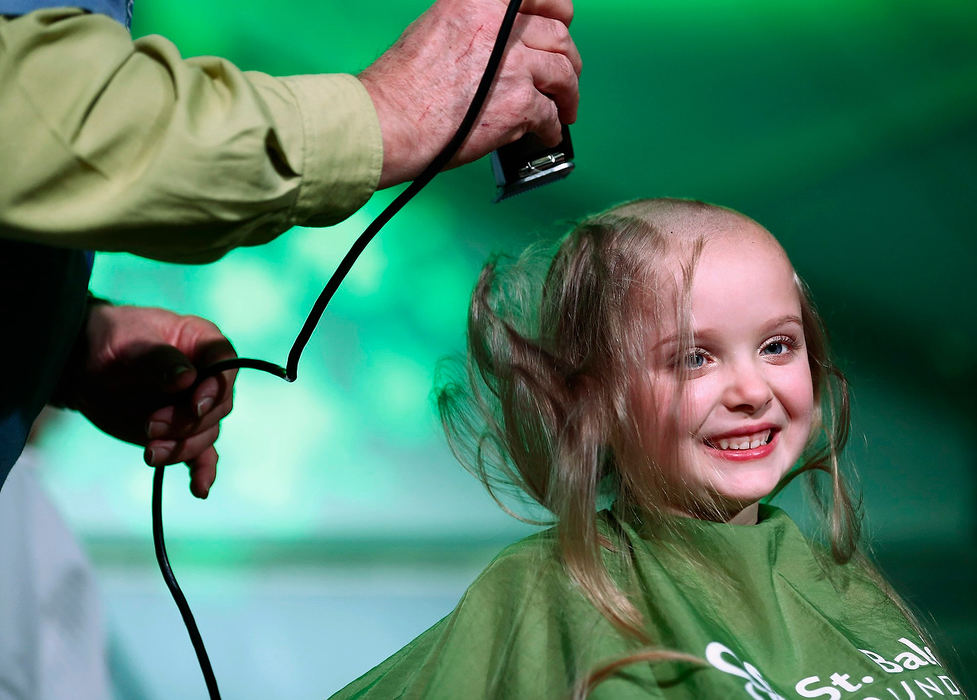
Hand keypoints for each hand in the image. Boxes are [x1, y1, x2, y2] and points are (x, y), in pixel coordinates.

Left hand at [66, 304, 236, 498]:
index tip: (194, 404)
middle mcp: (207, 377)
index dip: (217, 387)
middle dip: (188, 422)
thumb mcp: (130, 341)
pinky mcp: (181, 433)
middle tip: (150, 426)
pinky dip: (202, 471)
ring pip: (206, 433)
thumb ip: (158, 359)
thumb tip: (188, 379)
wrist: (83, 366)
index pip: (225, 364)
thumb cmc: (111, 340)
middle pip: (218, 406)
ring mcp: (195, 407)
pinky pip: (202, 455)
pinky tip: (199, 489)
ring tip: (149, 453)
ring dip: (182, 447)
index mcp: (202, 343)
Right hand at [358, 0, 580, 187]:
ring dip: (568, 96)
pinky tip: (546, 134)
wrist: (390, 119)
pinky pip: (550, 115)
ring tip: (565, 110)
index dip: (559, 16)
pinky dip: (552, 128)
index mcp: (483, 1)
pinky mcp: (520, 103)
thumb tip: (502, 45)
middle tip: (565, 78)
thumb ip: (478, 28)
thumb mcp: (438, 26)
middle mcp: (503, 26)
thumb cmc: (402, 85)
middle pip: (559, 39)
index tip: (562, 28)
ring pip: (563, 76)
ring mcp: (515, 65)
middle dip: (569, 61)